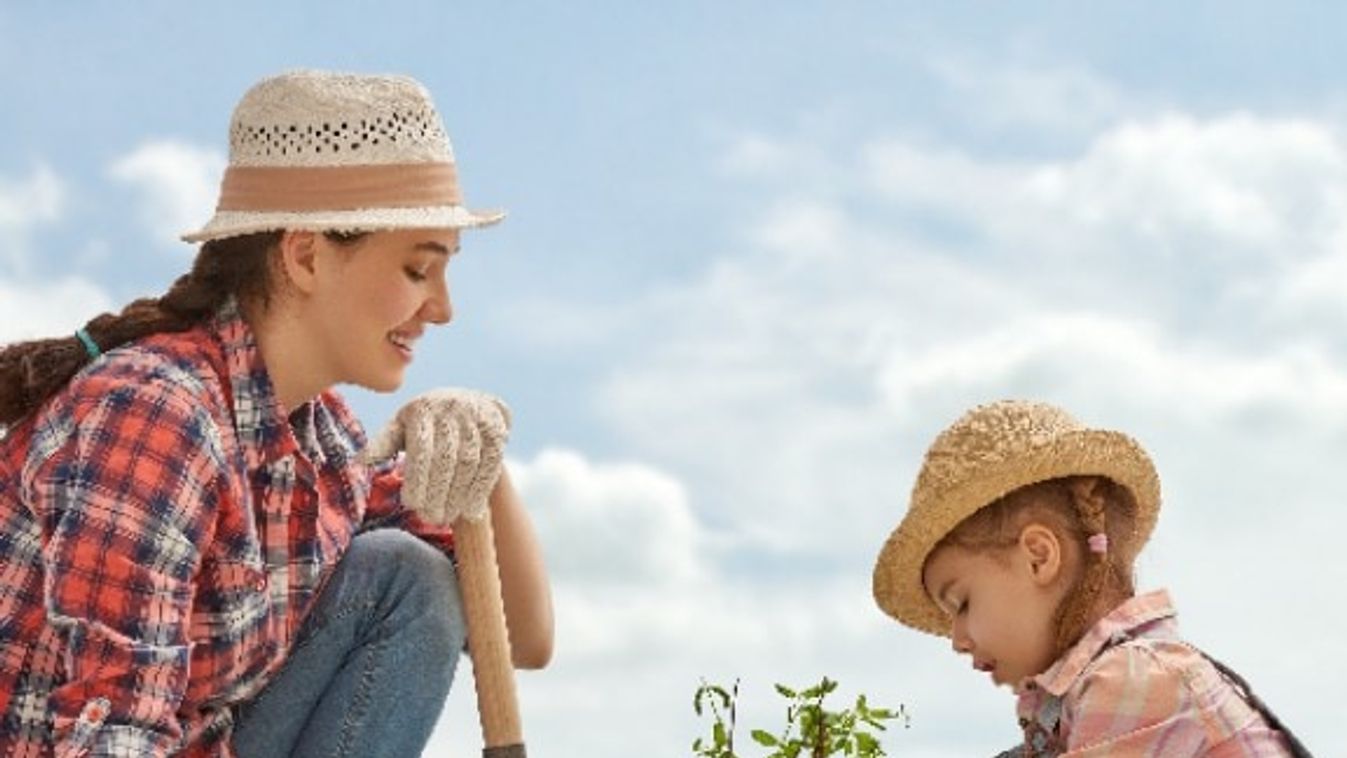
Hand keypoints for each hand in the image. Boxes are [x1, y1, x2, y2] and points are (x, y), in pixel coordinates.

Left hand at [361, 388, 511, 523]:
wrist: (467, 403)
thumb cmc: (424, 425)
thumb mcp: (401, 428)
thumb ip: (383, 444)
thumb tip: (359, 461)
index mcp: (422, 408)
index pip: (421, 448)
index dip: (418, 478)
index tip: (411, 505)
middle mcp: (451, 407)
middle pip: (447, 456)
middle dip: (438, 491)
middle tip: (431, 518)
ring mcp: (476, 415)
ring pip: (470, 461)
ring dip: (459, 494)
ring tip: (448, 517)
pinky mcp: (497, 426)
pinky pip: (491, 461)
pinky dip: (481, 487)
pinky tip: (471, 510)